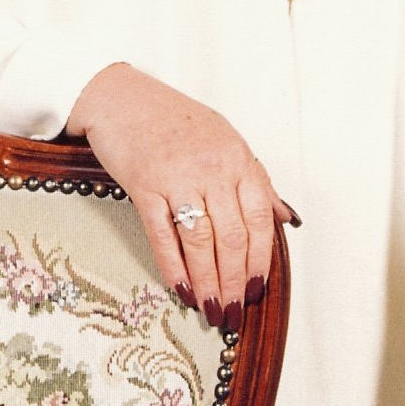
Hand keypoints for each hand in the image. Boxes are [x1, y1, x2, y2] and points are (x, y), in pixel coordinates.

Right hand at [70, 63, 293, 324]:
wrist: (120, 96)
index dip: (260, 260)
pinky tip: (181, 288)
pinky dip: (173, 266)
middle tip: (233, 309)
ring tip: (212, 308)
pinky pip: (162, 234)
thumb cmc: (172, 118)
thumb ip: (254, 179)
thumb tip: (284, 218)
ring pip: (200, 241)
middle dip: (234, 280)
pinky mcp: (144, 185)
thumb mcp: (223, 138)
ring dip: (208, 281)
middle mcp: (211, 167)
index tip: (257, 289)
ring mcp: (176, 176)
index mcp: (236, 157)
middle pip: (231, 236)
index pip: (259, 219)